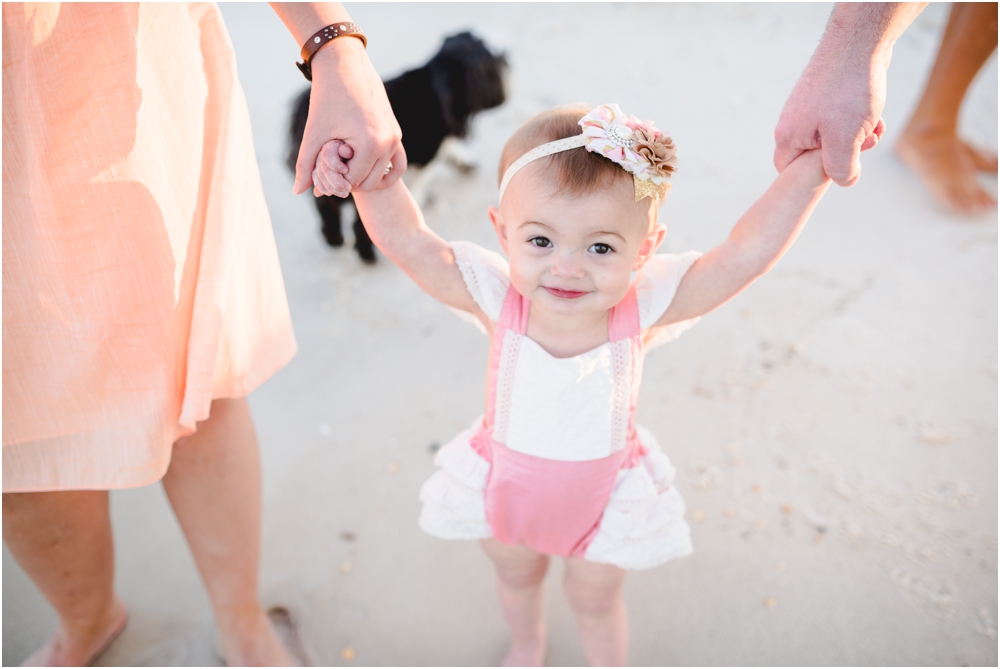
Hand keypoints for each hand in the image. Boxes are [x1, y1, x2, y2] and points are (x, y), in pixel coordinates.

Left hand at [292, 38, 406, 194]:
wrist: (344, 63)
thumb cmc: (327, 97)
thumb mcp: (314, 133)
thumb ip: (305, 165)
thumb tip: (298, 192)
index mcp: (371, 144)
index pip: (353, 182)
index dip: (334, 180)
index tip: (322, 168)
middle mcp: (389, 142)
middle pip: (369, 182)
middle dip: (349, 181)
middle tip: (331, 168)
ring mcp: (396, 137)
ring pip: (381, 175)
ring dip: (362, 175)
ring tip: (342, 162)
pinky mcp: (396, 132)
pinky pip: (394, 163)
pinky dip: (380, 170)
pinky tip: (362, 167)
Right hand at [774, 50, 886, 186]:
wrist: (860, 41)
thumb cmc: (848, 91)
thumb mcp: (845, 140)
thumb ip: (840, 169)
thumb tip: (844, 181)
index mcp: (788, 137)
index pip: (791, 173)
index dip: (816, 177)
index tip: (842, 165)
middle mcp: (792, 122)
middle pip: (816, 156)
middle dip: (845, 154)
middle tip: (864, 142)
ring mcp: (808, 108)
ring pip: (834, 138)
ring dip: (857, 136)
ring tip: (873, 124)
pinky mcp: (824, 97)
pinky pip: (841, 121)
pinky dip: (859, 121)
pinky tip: (873, 113)